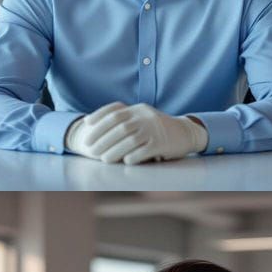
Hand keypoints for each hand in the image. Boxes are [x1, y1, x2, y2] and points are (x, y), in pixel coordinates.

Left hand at [65, 102, 206, 164]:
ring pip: (130, 140)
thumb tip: (92, 122)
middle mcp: (145, 117)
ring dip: (114, 151)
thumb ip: (123, 119)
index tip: (86, 125)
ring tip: (104, 159)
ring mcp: (154, 129)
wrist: (185, 132)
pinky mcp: (162, 143)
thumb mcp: (141, 117)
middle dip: (102, 138)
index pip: (114, 110)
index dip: (99, 116)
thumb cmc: (156, 128)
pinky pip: (144, 150)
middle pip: (119, 127)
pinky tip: (125, 162)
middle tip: (90, 149)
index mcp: (138, 109)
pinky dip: (133, 156)